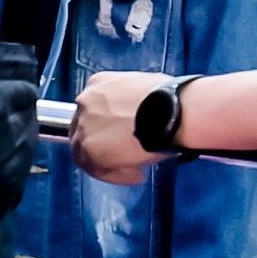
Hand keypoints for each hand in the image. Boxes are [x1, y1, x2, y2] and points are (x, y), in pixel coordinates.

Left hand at [71, 71, 167, 186]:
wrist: (172, 111)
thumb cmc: (172, 100)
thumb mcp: (147, 88)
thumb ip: (134, 102)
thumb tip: (144, 115)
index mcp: (99, 83)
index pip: (96, 108)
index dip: (110, 126)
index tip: (126, 136)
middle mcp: (86, 101)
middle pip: (87, 128)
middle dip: (105, 143)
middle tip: (127, 154)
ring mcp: (84, 124)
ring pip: (85, 149)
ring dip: (108, 162)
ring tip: (134, 169)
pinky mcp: (88, 147)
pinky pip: (94, 167)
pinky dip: (114, 174)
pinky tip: (135, 175)